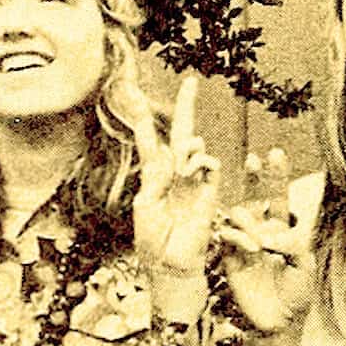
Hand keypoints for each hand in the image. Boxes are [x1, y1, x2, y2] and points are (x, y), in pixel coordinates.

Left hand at [132, 75, 222, 273]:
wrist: (171, 264)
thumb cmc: (152, 240)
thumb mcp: (144, 204)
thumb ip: (154, 175)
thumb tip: (167, 151)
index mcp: (155, 176)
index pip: (151, 142)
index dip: (145, 121)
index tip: (135, 96)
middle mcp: (175, 174)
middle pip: (182, 132)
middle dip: (186, 106)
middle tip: (191, 82)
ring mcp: (194, 181)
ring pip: (194, 145)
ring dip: (187, 149)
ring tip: (179, 170)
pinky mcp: (210, 191)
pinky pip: (209, 163)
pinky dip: (199, 161)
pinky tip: (190, 173)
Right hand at [216, 148, 315, 332]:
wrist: (280, 322)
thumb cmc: (297, 293)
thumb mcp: (306, 263)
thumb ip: (292, 242)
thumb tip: (268, 233)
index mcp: (282, 229)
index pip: (277, 196)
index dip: (276, 175)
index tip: (275, 152)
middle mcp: (261, 231)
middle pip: (253, 196)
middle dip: (253, 176)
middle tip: (253, 161)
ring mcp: (243, 242)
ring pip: (238, 214)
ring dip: (249, 220)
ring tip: (260, 243)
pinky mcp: (229, 257)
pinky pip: (228, 236)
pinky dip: (240, 237)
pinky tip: (253, 249)